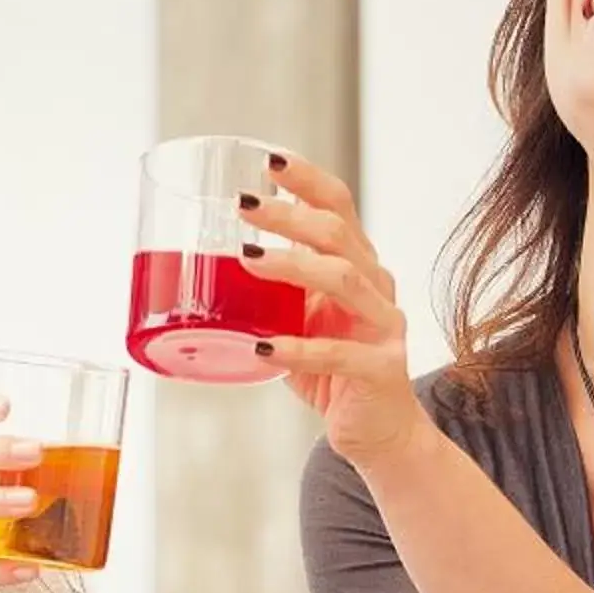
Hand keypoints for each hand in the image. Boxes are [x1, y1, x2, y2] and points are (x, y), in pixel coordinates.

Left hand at [239, 150, 425, 468]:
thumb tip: (209, 268)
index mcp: (358, 266)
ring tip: (248, 262)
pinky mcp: (380, 369)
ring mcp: (383, 326)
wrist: (378, 432)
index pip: (338, 207)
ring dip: (292, 266)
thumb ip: (274, 293)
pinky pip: (339, 353)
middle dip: (290, 215)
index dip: (307, 181)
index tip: (269, 160)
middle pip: (339, 234)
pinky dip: (297, 348)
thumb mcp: (301, 321)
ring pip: (344, 280)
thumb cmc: (333, 372)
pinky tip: (264, 347)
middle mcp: (376, 287)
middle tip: (244, 205)